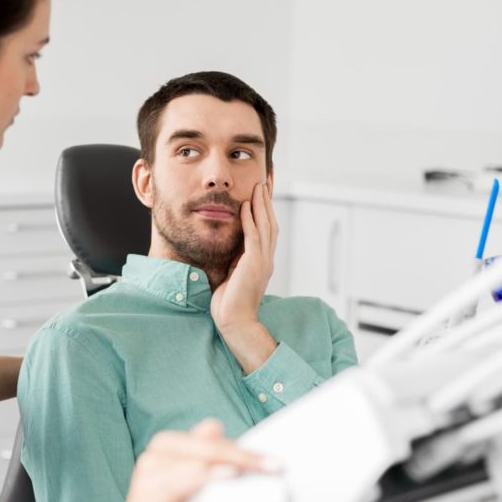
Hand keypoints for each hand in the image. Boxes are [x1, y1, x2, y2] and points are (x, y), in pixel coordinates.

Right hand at [114, 419, 271, 501]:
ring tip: (259, 470)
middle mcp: (158, 451)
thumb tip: (236, 462)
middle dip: (245, 454)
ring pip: (201, 457)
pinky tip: (228, 475)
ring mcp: (152, 469)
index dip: (242, 447)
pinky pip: (185, 478)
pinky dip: (209, 475)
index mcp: (169, 446)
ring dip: (233, 461)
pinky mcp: (149, 491)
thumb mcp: (192, 493)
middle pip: (210, 444)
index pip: (212, 435)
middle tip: (273, 466)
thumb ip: (209, 474)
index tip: (271, 461)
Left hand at [210, 182, 278, 330]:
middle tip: (266, 179)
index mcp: (263, 260)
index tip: (264, 190)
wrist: (235, 321)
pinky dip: (250, 220)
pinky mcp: (253, 265)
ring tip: (258, 185)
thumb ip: (236, 258)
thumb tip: (230, 244)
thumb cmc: (230, 302)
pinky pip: (253, 237)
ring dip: (262, 204)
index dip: (266, 208)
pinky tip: (246, 205)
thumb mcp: (233, 273)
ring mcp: (263, 261)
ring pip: (265, 226)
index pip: (267, 228)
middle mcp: (266, 258)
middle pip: (271, 222)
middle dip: (268, 200)